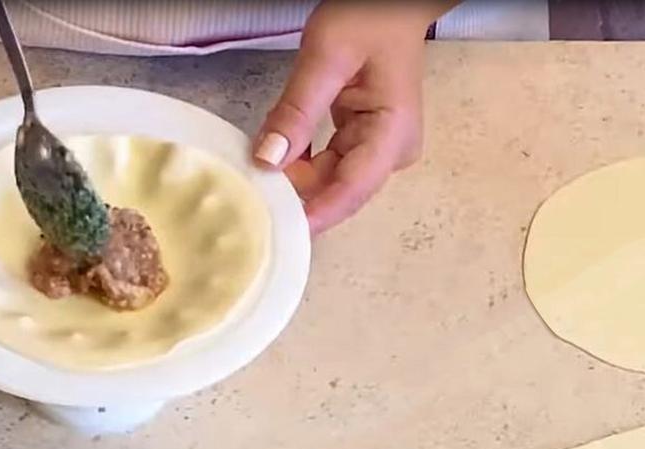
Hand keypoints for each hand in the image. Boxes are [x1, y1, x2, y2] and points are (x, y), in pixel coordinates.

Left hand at [255, 1, 446, 233]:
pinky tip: (274, 159)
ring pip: (327, 181)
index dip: (313, 214)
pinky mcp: (362, 143)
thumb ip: (296, 111)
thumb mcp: (326, 56)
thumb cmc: (370, 16)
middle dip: (296, 197)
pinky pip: (325, 166)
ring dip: (293, 179)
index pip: (350, 190)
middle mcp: (390, 151)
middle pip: (336, 190)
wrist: (392, 0)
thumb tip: (268, 160)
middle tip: (251, 199)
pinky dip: (298, 165)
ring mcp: (377, 149)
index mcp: (392, 134)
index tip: (277, 229)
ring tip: (258, 175)